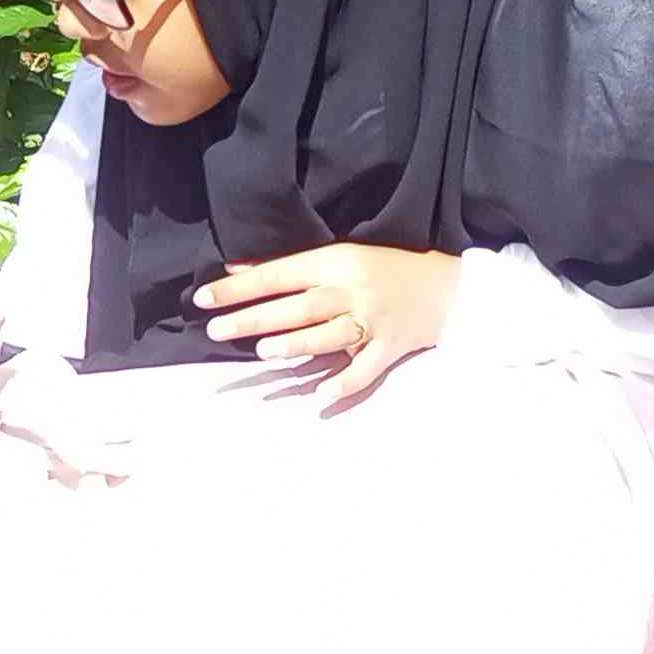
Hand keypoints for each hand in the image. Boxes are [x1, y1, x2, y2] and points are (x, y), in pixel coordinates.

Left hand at [194, 242, 459, 397]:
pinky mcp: (393, 346)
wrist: (449, 286)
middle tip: (217, 330)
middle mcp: (352, 290)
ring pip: (331, 334)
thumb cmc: (384, 269)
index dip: (241, 287)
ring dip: (298, 343)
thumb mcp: (338, 257)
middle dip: (256, 318)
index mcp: (335, 262)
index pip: (279, 274)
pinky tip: (323, 395)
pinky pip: (369, 368)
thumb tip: (234, 269)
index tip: (204, 299)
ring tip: (263, 351)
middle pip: (299, 306)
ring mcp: (374, 319)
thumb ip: (289, 268)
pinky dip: (348, 382)